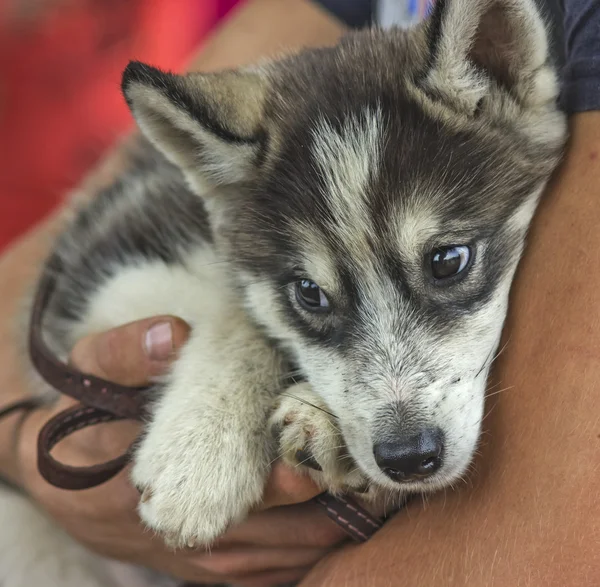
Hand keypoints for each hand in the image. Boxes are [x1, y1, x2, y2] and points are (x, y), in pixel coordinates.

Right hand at [16, 316, 347, 586]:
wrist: (67, 482)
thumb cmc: (86, 419)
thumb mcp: (91, 373)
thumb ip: (126, 352)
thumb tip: (172, 333)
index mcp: (158, 491)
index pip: (244, 494)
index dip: (292, 478)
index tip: (331, 451)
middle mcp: (188, 537)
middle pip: (282, 531)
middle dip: (327, 501)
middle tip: (367, 468)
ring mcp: (207, 560)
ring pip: (291, 555)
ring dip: (332, 524)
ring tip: (369, 487)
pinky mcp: (218, 569)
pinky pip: (281, 571)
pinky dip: (315, 546)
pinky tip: (344, 514)